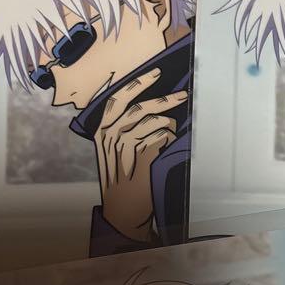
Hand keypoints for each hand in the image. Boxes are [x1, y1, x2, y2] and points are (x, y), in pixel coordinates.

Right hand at [93, 67, 185, 242]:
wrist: (122, 211)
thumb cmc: (123, 180)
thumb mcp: (116, 151)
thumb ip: (127, 129)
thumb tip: (152, 109)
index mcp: (100, 130)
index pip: (117, 99)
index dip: (137, 84)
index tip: (156, 73)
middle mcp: (108, 135)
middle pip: (138, 108)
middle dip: (163, 99)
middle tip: (184, 95)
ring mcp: (123, 147)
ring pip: (152, 122)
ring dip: (168, 124)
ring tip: (174, 130)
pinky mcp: (139, 158)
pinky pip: (160, 138)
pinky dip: (168, 138)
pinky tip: (169, 143)